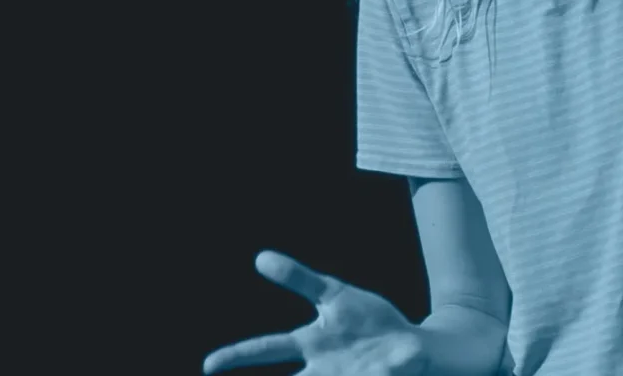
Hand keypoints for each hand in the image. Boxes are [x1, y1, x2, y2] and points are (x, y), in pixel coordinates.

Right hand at [201, 251, 425, 374]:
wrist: (415, 349)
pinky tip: (374, 370)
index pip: (267, 349)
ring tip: (344, 373)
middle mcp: (324, 368)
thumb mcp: (335, 295)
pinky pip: (371, 374)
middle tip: (213, 372)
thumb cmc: (369, 321)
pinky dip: (375, 371)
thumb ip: (300, 279)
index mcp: (312, 344)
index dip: (237, 356)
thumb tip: (260, 258)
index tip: (207, 366)